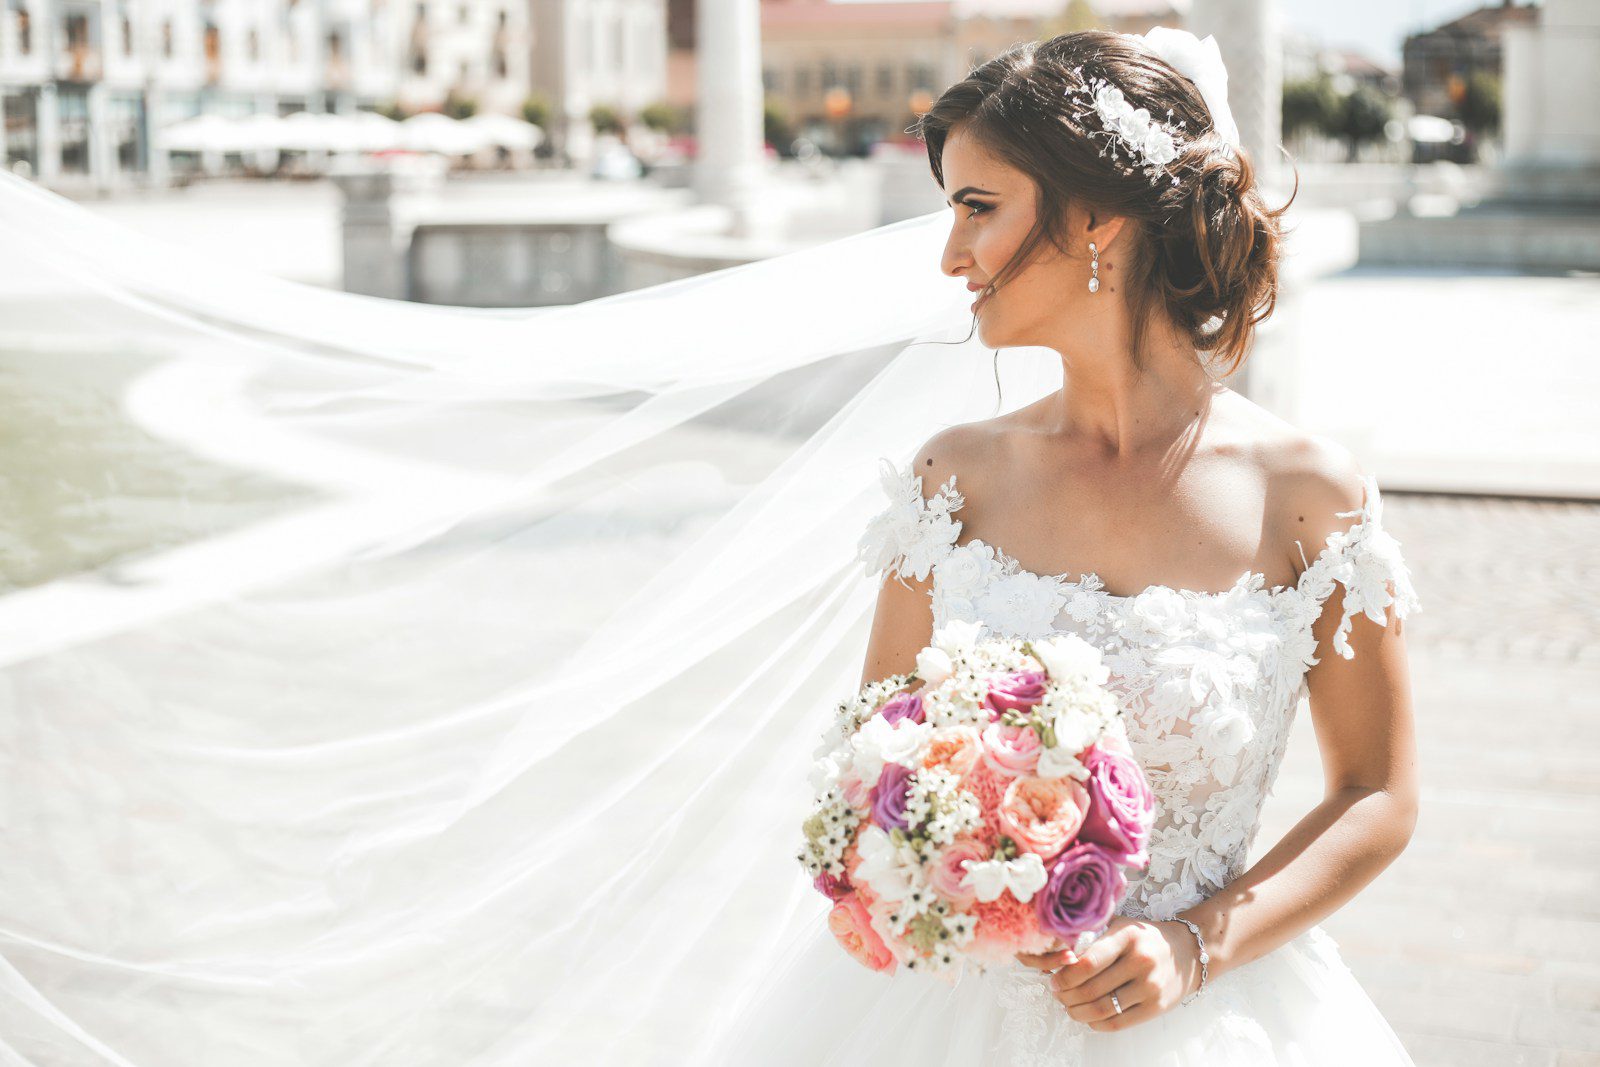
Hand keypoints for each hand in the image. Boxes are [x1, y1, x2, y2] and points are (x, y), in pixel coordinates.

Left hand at [1013, 916, 1202, 1031]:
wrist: (1187, 953)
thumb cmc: (1144, 938)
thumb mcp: (1121, 926)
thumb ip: (1092, 936)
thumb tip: (1056, 956)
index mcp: (1127, 936)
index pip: (1088, 962)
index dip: (1065, 976)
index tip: (1053, 979)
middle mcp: (1140, 961)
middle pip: (1091, 988)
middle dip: (1066, 995)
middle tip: (1057, 994)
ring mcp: (1150, 986)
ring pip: (1102, 1009)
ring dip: (1077, 1012)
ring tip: (1068, 1007)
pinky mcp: (1156, 1007)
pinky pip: (1118, 1023)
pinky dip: (1096, 1023)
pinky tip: (1088, 1017)